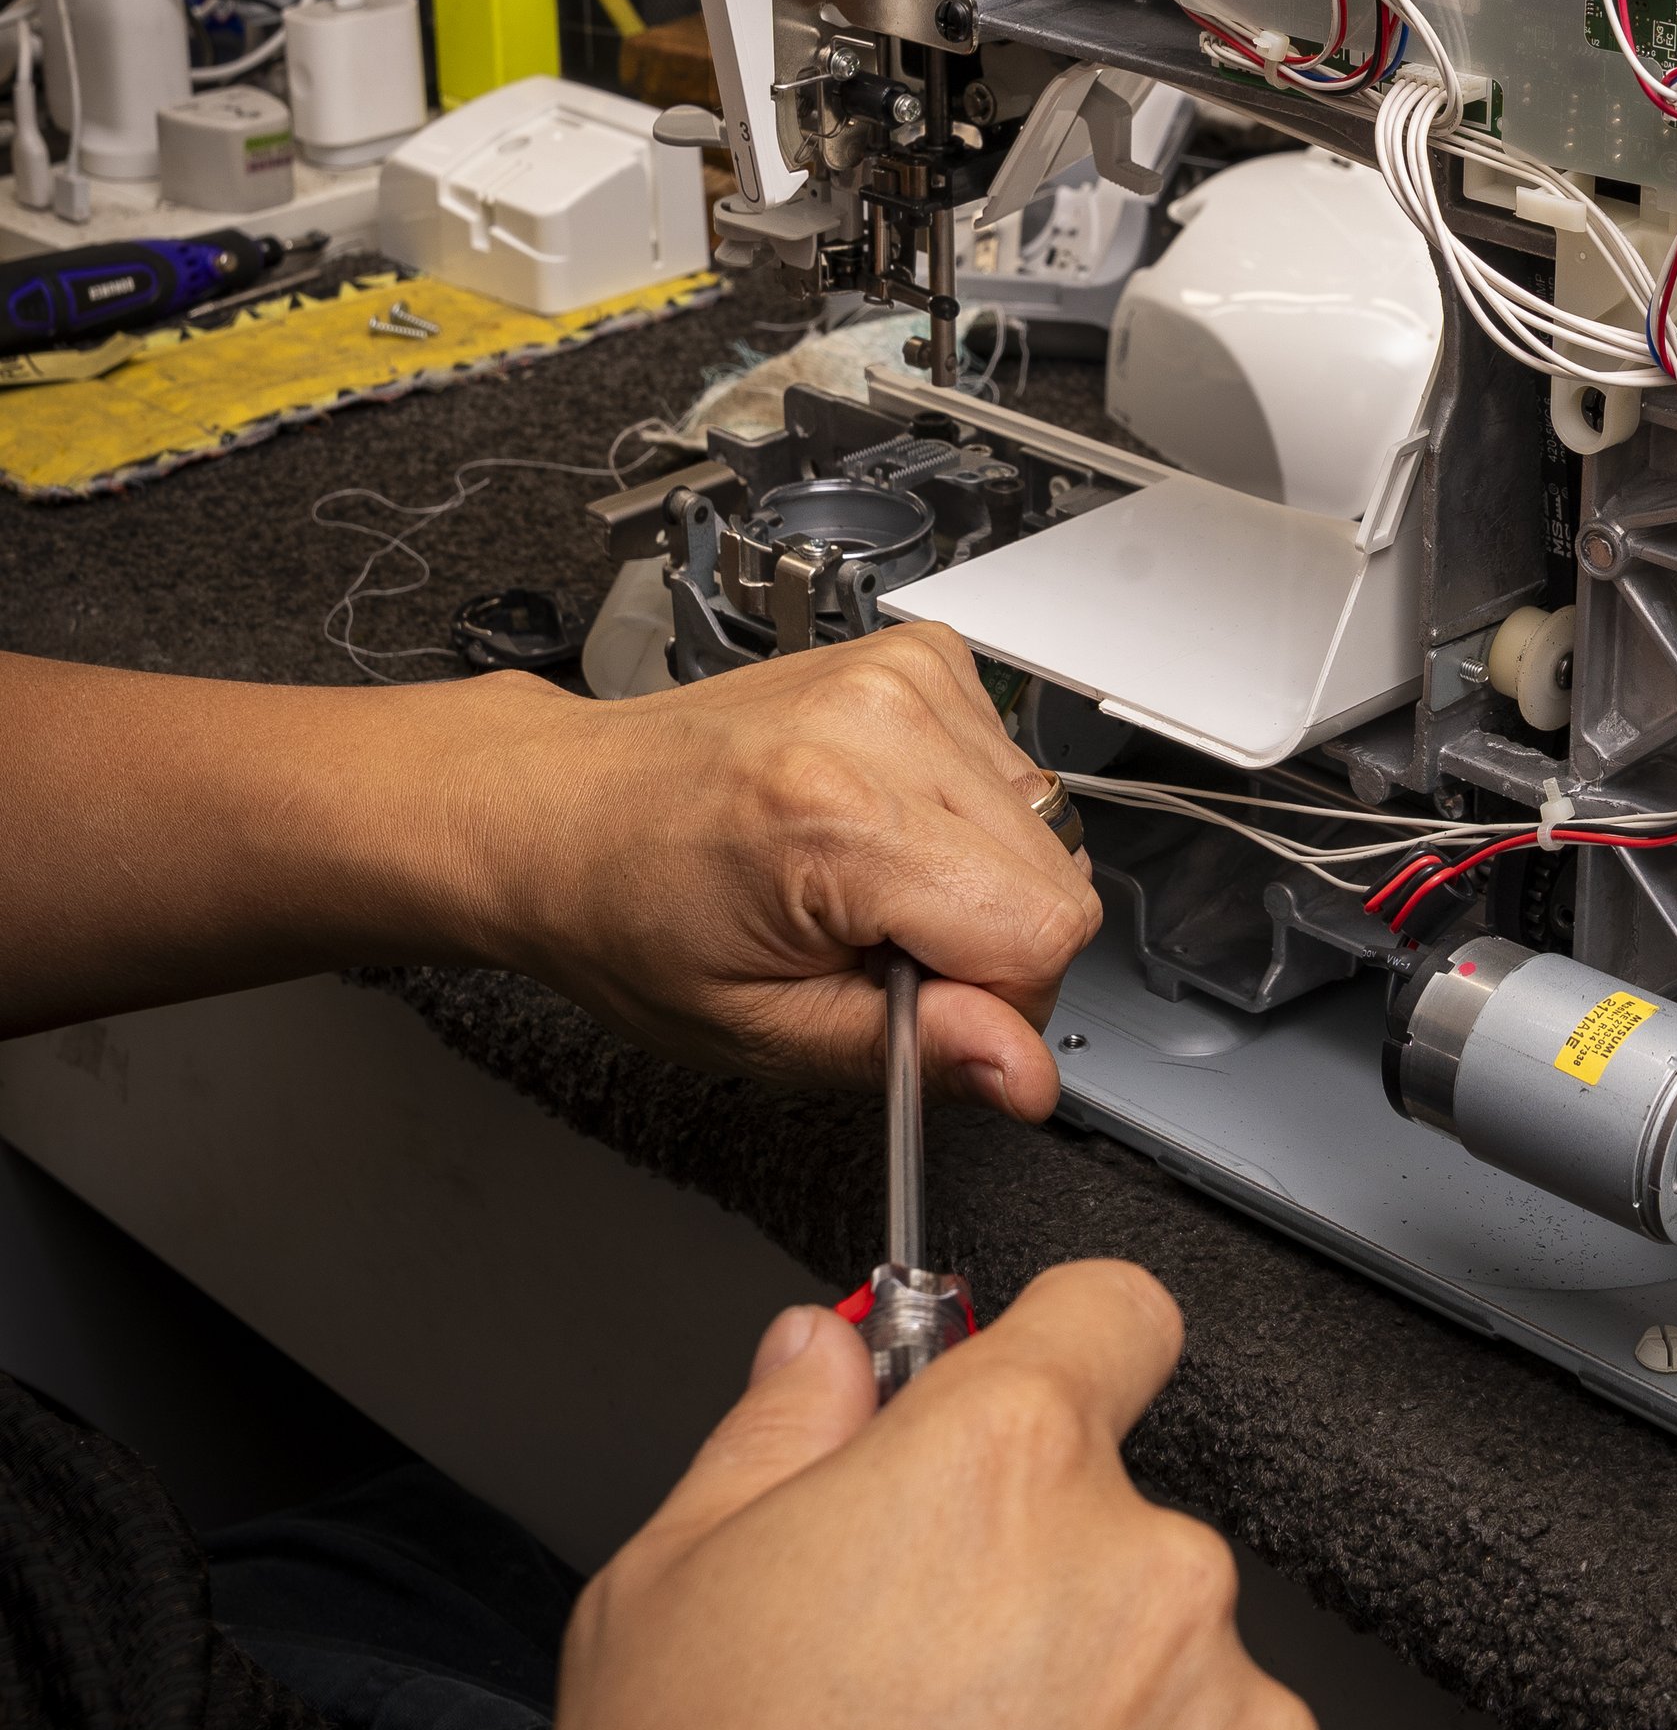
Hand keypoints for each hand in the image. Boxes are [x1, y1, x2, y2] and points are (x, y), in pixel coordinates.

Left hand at [464, 623, 1099, 1115]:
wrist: (565, 811)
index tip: (911, 1001)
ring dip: (975, 873)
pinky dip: (963, 812)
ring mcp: (905, 674)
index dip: (995, 1000)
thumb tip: (1024, 1073)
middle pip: (1058, 876)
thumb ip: (910, 1052)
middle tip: (871, 941)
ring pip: (1048, 823)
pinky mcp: (919, 655)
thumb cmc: (631, 915)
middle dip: (986, 939)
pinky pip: (1014, 767)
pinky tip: (877, 824)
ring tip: (863, 878)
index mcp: (837, 815)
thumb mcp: (759, 1029)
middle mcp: (883, 721)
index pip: (1043, 932)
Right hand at [490, 1265, 1387, 1729]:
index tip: (1038, 1402)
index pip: (1109, 1318)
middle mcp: (1156, 1581)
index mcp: (1006, 1473)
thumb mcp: (653, 1608)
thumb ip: (772, 1436)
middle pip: (1136, 1545)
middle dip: (1056, 1612)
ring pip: (1202, 1710)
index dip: (1061, 1356)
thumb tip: (826, 1354)